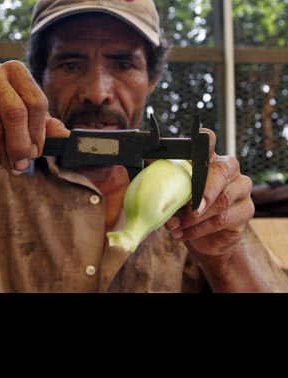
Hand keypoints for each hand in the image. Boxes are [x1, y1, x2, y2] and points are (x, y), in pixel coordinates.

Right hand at [0, 60, 68, 173]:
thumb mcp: (27, 117)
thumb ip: (48, 126)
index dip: (39, 131)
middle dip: (22, 145)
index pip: (36, 101)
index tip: (37, 151)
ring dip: (5, 154)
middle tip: (23, 165)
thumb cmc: (0, 114)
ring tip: (10, 165)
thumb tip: (69, 138)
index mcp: (15, 69)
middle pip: (15, 113)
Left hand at [165, 128, 253, 256]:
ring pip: (221, 201)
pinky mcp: (246, 210)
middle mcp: (228, 169)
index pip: (209, 142)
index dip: (204, 140)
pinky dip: (198, 229)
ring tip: (174, 226)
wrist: (206, 239)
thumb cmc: (186, 209)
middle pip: (221, 171)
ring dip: (194, 217)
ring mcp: (240, 188)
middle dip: (203, 190)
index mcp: (209, 158)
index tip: (197, 138)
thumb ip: (161, 177)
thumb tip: (132, 162)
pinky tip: (182, 233)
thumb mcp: (171, 191)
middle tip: (190, 208)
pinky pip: (222, 219)